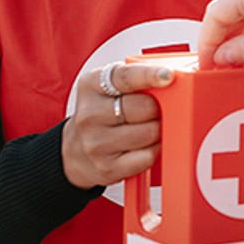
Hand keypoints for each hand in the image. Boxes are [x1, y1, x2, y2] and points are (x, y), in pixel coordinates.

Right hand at [61, 62, 175, 189]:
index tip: (167, 75)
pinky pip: (147, 156)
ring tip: (147, 128)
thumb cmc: (101, 114)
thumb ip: (134, 79)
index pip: (125, 77)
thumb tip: (169, 79)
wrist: (74, 152)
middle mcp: (90, 114)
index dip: (149, 75)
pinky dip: (154, 150)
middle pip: (145, 107)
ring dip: (157, 130)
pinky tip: (144, 146)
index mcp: (91, 85)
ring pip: (149, 133)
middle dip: (158, 108)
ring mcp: (96, 143)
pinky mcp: (107, 167)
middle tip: (154, 110)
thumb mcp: (108, 88)